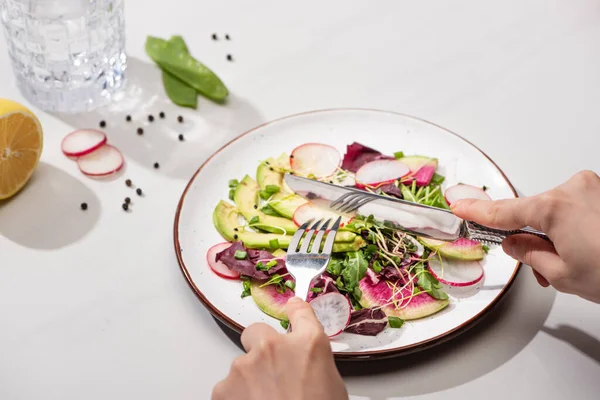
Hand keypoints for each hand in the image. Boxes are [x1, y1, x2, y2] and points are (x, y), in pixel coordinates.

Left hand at [211, 297, 347, 399]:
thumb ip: (313, 365)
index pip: (300, 312)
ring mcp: (246, 365)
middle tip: (269, 372)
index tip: (292, 308)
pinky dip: (235, 398)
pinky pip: (227, 387)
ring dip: (248, 379)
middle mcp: (275, 347)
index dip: (294, 310)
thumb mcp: (332, 387)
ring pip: (241, 364)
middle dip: (260, 347)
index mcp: (309, 345)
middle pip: (257, 332)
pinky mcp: (224, 387)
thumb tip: (304, 368)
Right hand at [451, 170, 599, 302]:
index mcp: (555, 207)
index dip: (477, 213)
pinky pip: (576, 207)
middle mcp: (573, 189)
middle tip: (541, 267)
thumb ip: (528, 253)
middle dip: (532, 238)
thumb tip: (514, 243)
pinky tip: (586, 249)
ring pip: (556, 212)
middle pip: (533, 213)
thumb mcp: (562, 274)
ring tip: (572, 264)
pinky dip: (574, 227)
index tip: (459, 208)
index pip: (503, 211)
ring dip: (555, 235)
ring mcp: (592, 188)